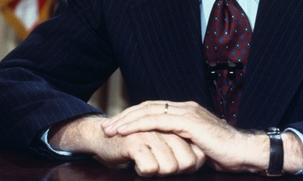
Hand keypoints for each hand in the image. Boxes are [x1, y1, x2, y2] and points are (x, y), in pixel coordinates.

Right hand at [49, 115, 205, 176]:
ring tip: (146, 163)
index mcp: (176, 128)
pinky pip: (150, 167)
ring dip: (157, 173)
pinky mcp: (135, 141)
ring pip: (170, 167)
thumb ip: (181, 150)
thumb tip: (198, 162)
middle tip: (157, 166)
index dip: (188, 168)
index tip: (173, 167)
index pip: (198, 156)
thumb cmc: (136, 147)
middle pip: (187, 163)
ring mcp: (152, 134)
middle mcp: (167, 129)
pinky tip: (135, 164)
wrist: (104, 138)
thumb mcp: (164, 147)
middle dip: (174, 172)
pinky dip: (143, 172)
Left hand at [102, 101, 302, 173]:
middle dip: (125, 116)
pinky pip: (157, 121)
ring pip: (149, 111)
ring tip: (110, 130)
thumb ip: (181, 142)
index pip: (153, 109)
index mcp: (186, 111)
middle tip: (106, 127)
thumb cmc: (223, 154)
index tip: (117, 127)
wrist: (243, 152)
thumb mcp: (196, 146)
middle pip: (147, 107)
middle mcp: (185, 108)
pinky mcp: (189, 122)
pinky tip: (125, 132)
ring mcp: (187, 113)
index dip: (134, 116)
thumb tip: (165, 150)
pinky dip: (138, 125)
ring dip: (126, 120)